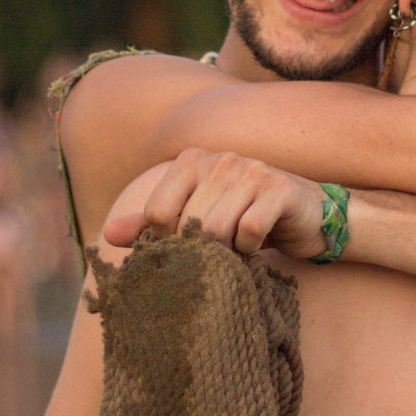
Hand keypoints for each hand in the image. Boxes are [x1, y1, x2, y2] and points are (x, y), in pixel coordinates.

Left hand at [102, 148, 330, 260]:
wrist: (308, 217)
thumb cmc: (245, 217)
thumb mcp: (195, 219)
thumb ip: (151, 226)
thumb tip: (107, 237)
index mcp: (192, 160)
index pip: (157, 210)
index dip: (167, 242)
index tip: (186, 251)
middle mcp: (221, 158)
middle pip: (188, 223)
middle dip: (199, 251)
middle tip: (214, 257)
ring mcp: (252, 170)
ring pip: (218, 227)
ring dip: (226, 252)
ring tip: (234, 252)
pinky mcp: (280, 188)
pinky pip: (250, 229)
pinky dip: (250, 248)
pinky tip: (256, 245)